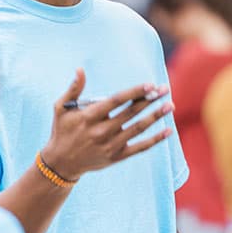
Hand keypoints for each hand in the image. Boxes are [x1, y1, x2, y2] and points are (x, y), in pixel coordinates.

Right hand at [40, 68, 173, 179]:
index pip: (117, 101)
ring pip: (138, 128)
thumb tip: (80, 69)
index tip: (150, 85)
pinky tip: (169, 131)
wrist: (61, 163)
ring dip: (156, 116)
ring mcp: (110, 145)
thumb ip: (74, 89)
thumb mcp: (61, 108)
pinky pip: (140, 148)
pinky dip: (155, 140)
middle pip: (131, 113)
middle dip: (150, 100)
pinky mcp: (116, 157)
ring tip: (170, 105)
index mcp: (89, 117)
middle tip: (165, 89)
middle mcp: (101, 131)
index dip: (135, 92)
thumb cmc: (62, 130)